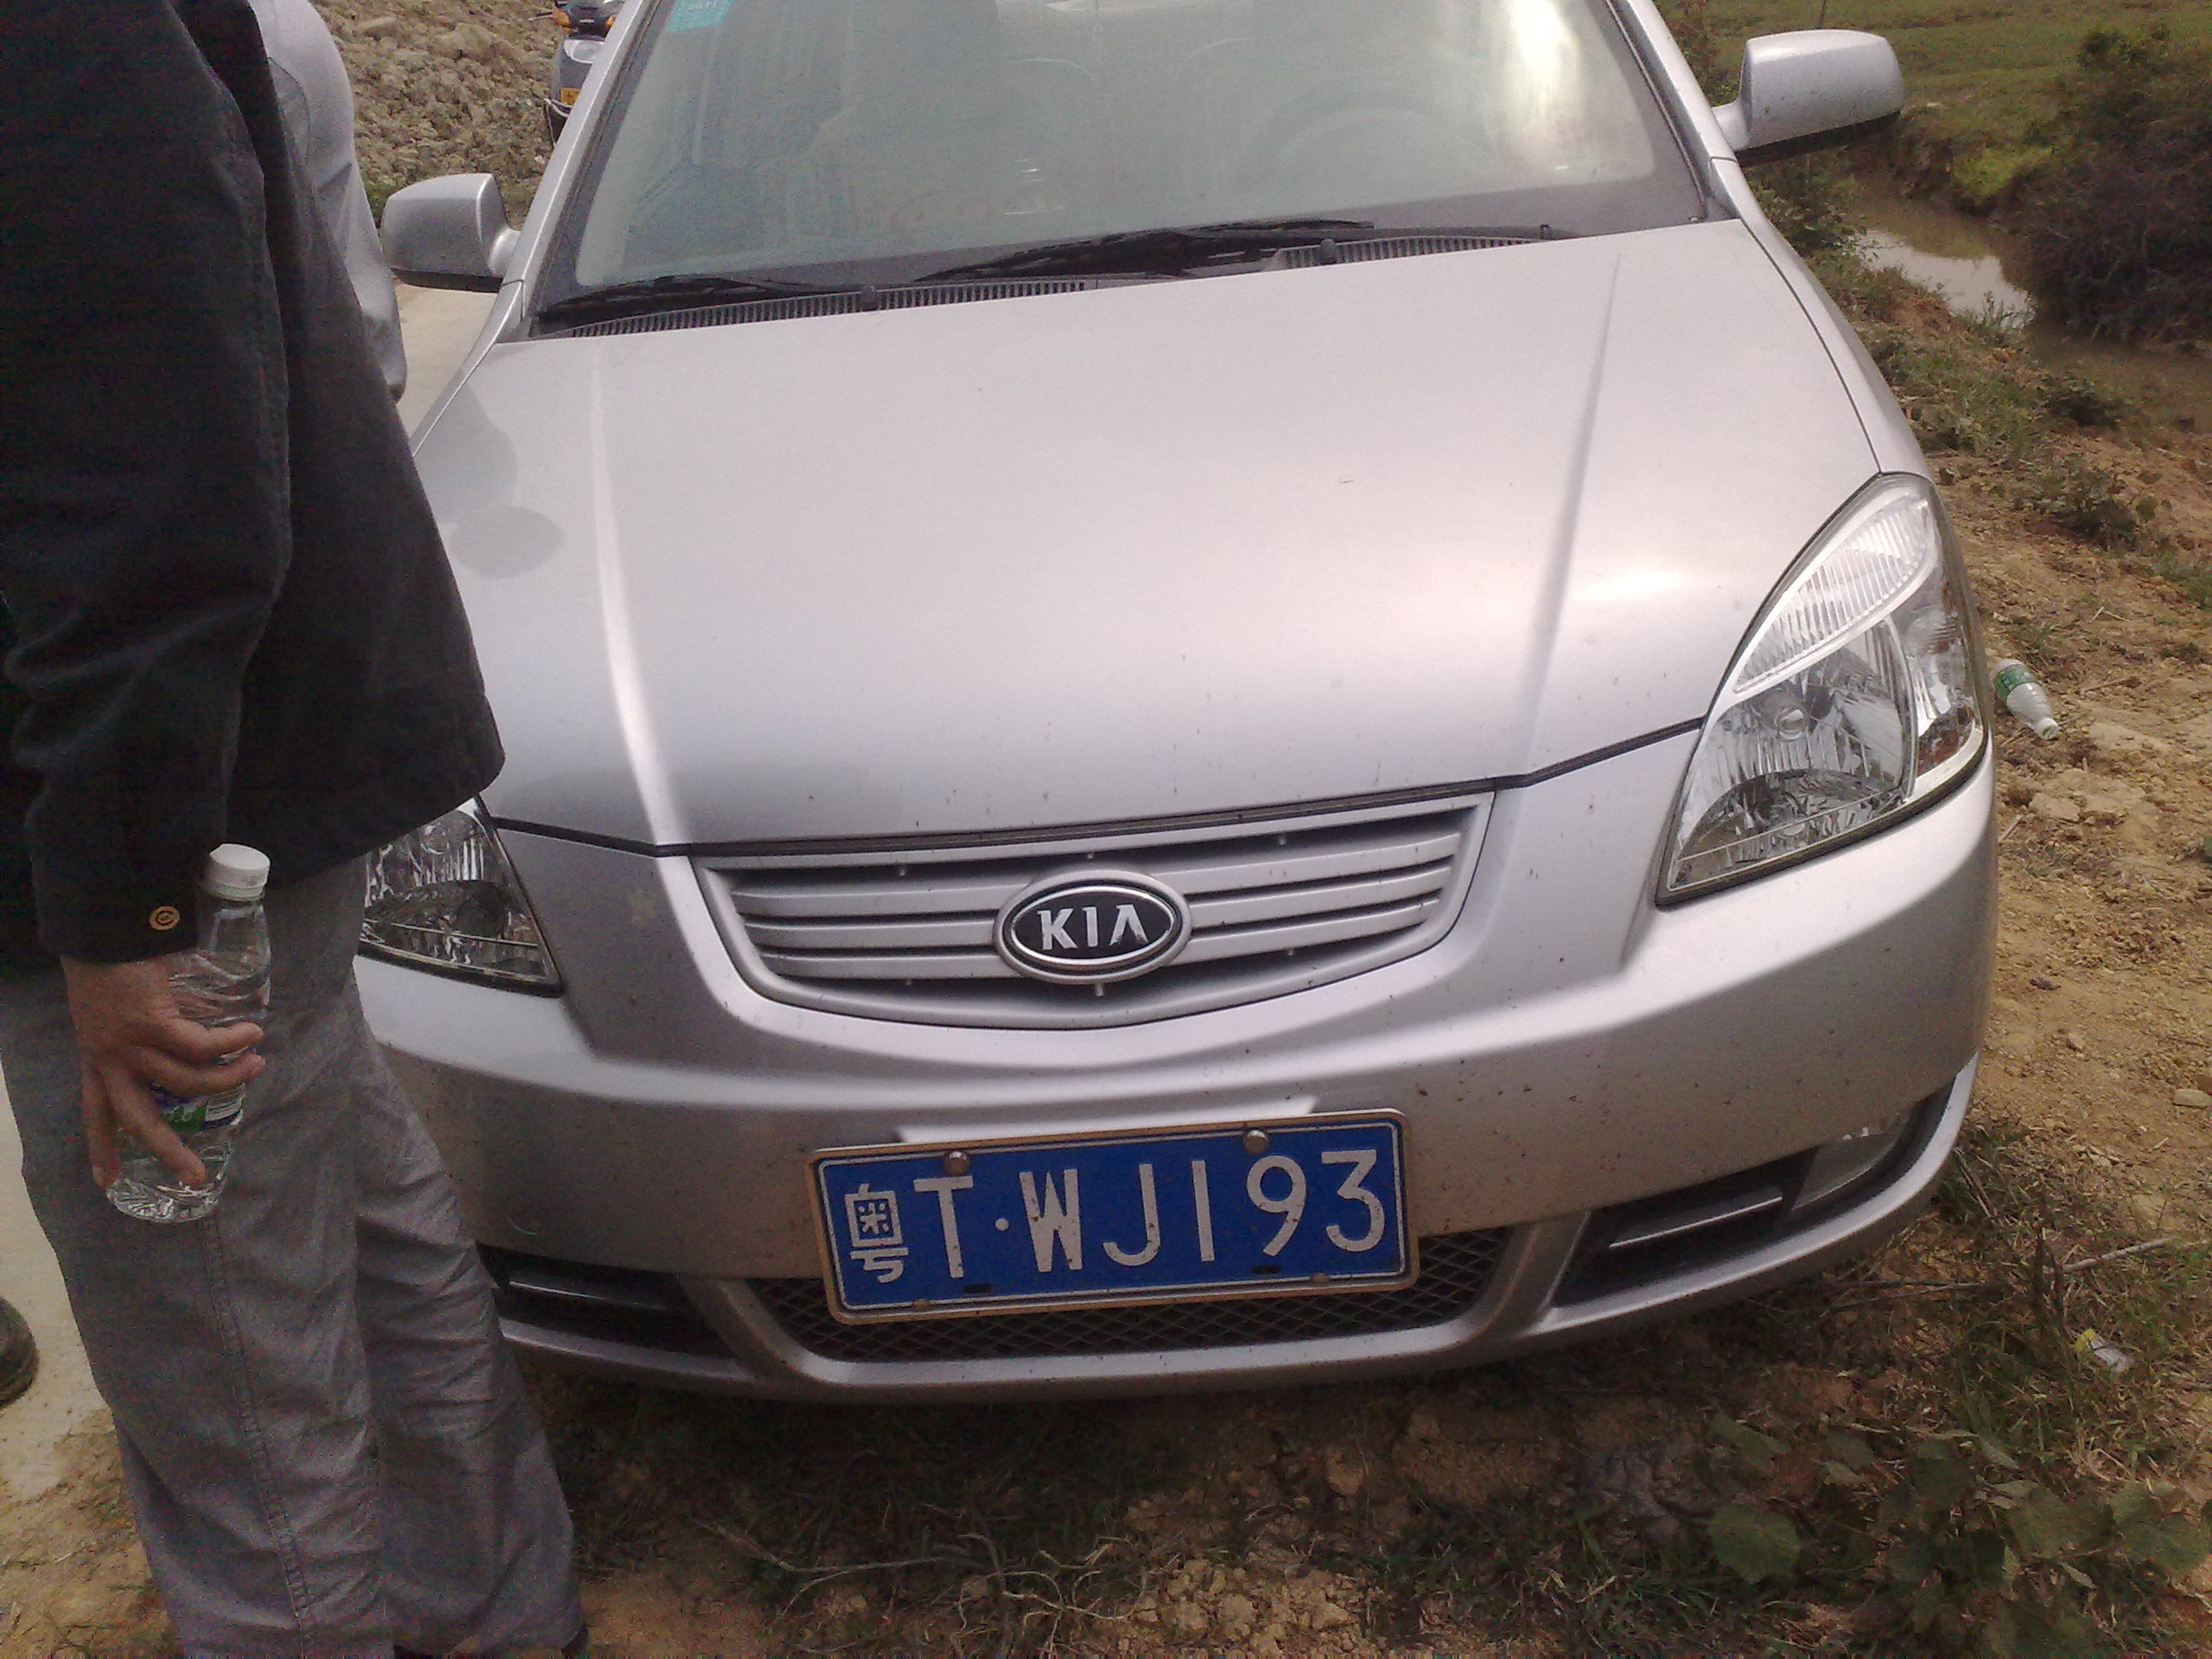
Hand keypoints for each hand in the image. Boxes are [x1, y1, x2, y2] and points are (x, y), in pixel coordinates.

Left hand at [60, 957, 264, 1189]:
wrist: (102, 935)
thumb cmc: (108, 964)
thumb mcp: (110, 1009)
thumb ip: (138, 1031)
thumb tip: (186, 1042)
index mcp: (96, 1059)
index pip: (94, 1111)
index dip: (101, 1146)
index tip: (106, 1181)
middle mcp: (109, 1059)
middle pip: (138, 1117)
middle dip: (168, 1150)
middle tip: (194, 1176)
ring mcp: (130, 1044)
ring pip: (185, 1081)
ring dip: (227, 1078)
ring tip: (255, 1065)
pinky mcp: (153, 1024)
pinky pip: (201, 1045)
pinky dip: (231, 1043)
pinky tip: (250, 1036)